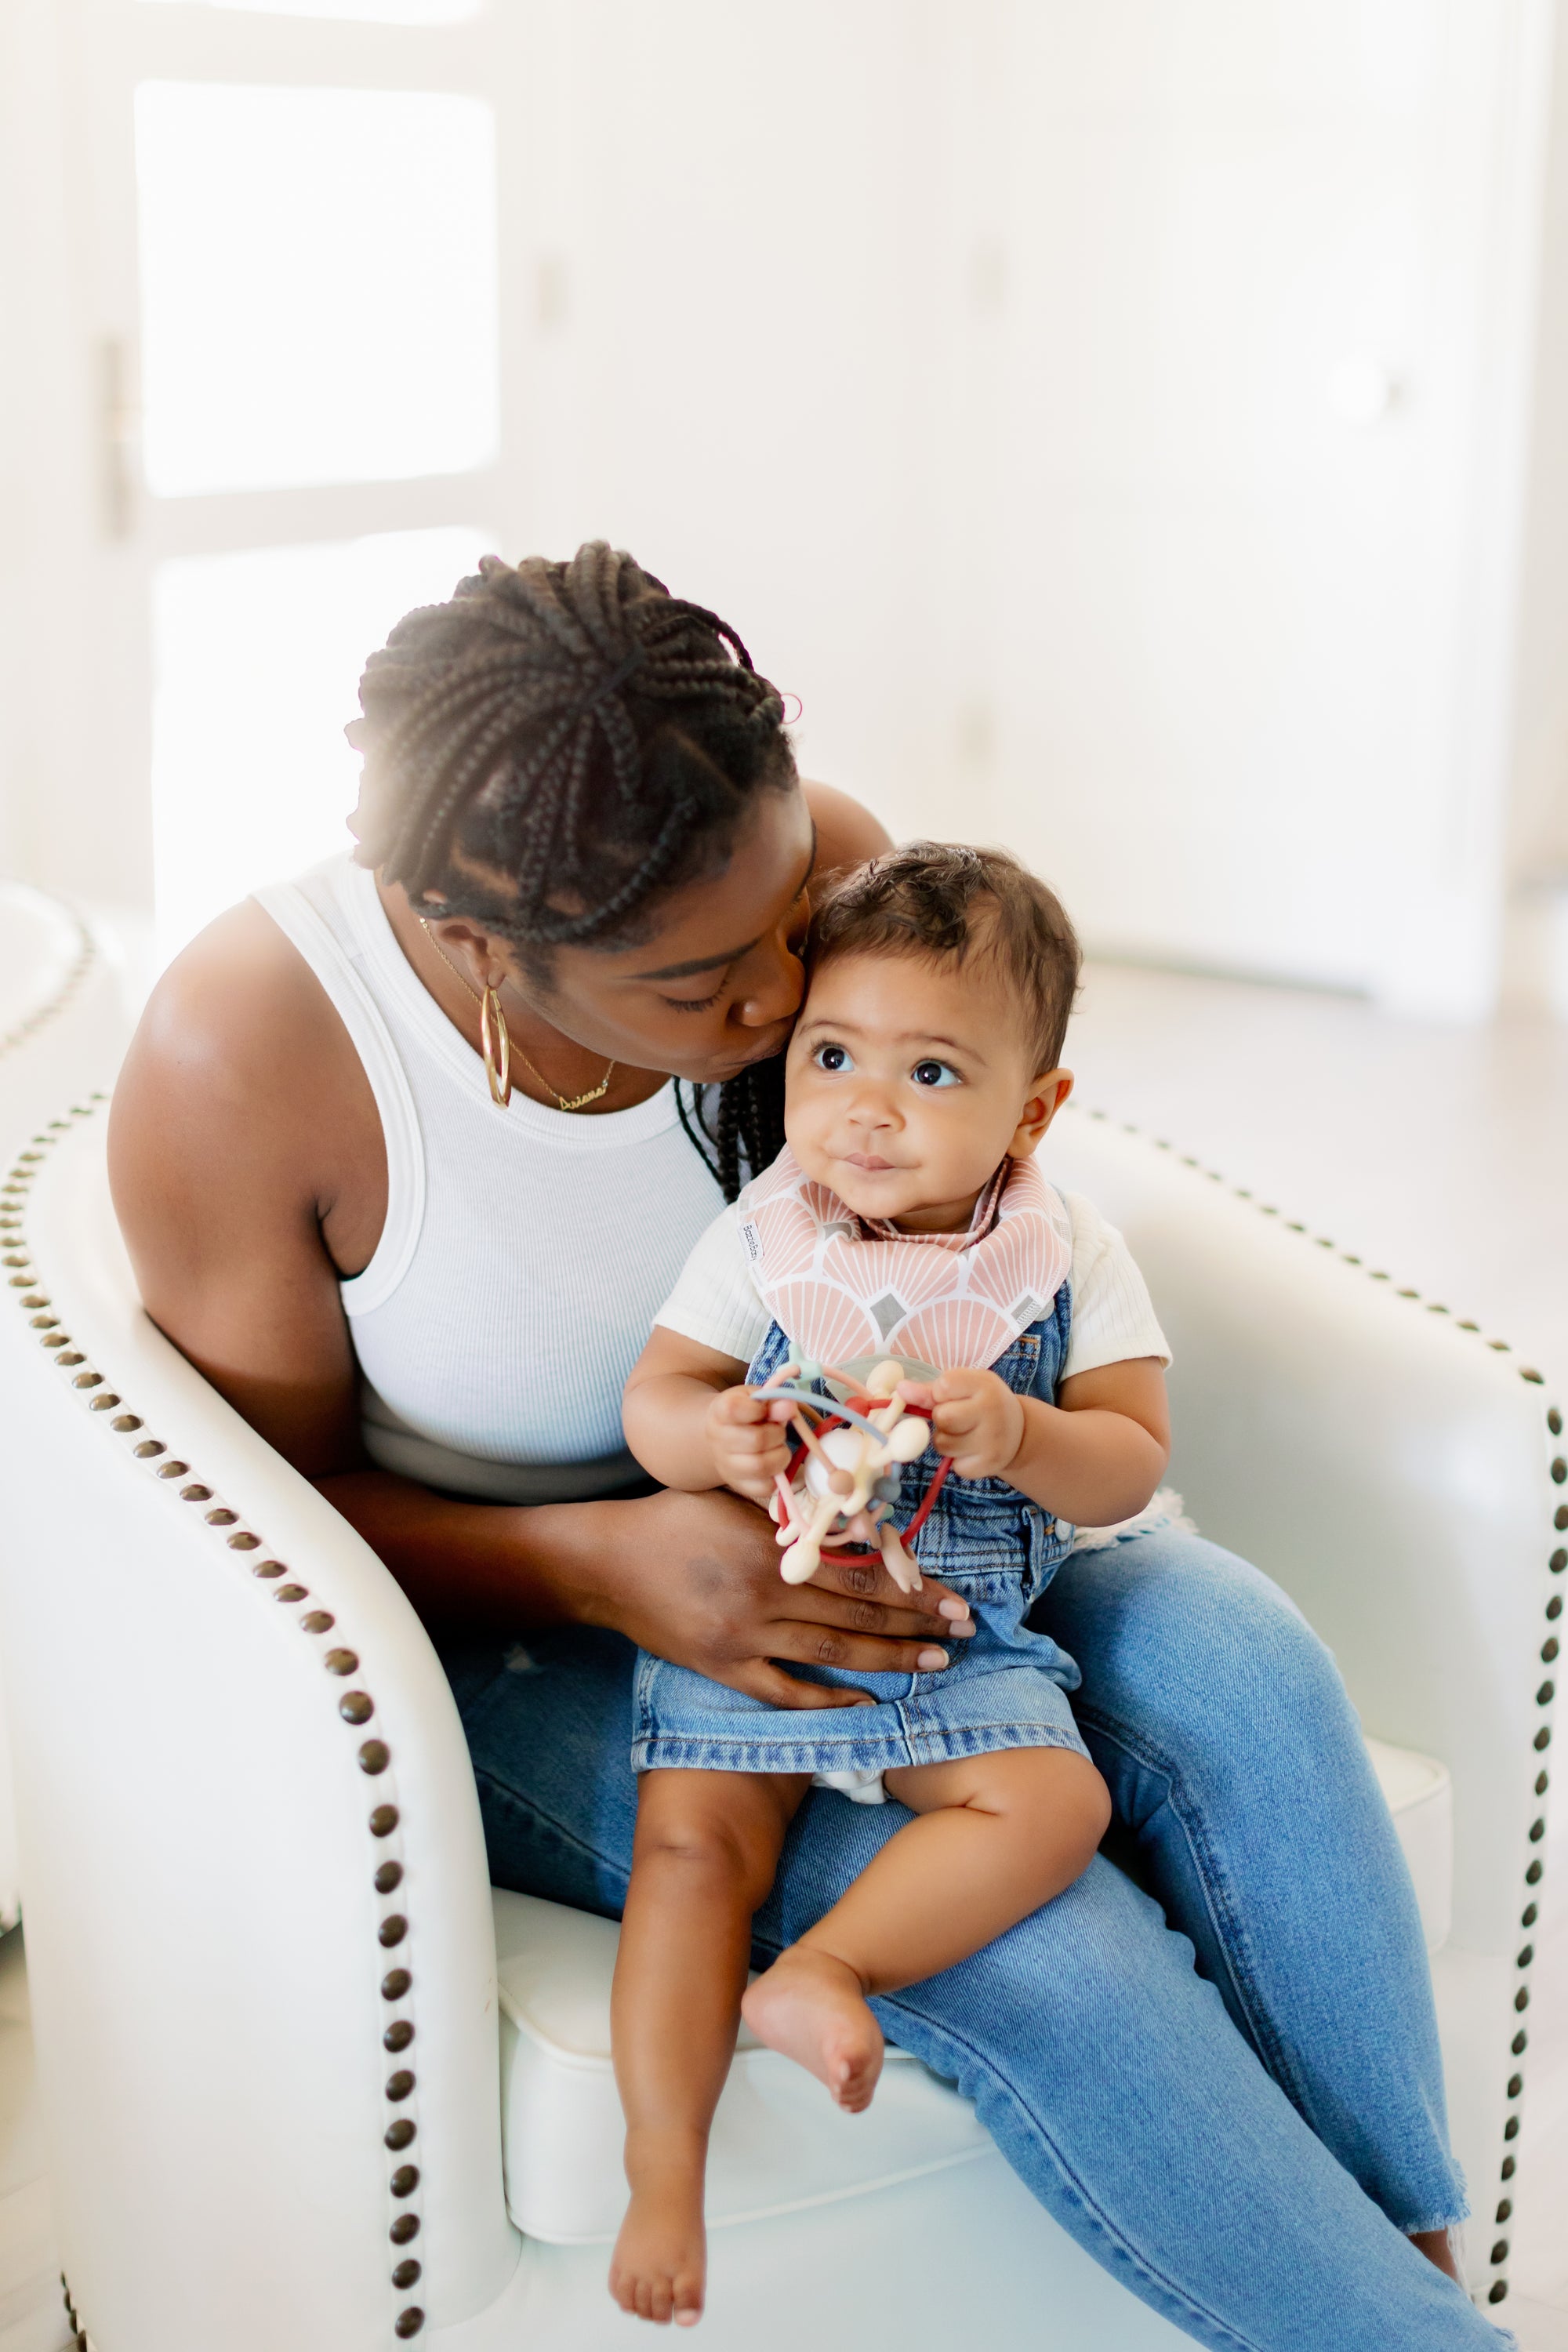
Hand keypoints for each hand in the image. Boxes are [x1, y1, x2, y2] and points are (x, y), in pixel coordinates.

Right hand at [578, 1486, 975, 1709]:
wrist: (608, 1563)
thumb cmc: (677, 1518)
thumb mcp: (739, 1501)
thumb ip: (797, 1514)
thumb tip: (866, 1522)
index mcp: (773, 1550)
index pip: (863, 1576)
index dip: (915, 1590)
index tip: (955, 1600)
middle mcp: (764, 1598)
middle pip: (858, 1620)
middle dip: (917, 1629)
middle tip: (963, 1634)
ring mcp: (743, 1639)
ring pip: (832, 1658)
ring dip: (888, 1662)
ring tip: (932, 1665)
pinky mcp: (723, 1668)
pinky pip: (785, 1692)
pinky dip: (827, 1700)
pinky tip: (864, 1701)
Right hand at [704, 1384, 795, 1505]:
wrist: (724, 1437)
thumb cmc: (746, 1414)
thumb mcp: (757, 1400)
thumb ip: (773, 1401)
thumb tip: (788, 1407)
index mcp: (721, 1412)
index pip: (734, 1409)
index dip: (758, 1409)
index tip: (764, 1410)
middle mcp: (718, 1440)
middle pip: (756, 1440)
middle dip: (778, 1434)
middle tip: (778, 1431)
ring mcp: (726, 1465)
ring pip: (760, 1466)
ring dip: (780, 1456)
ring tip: (779, 1448)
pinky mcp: (738, 1485)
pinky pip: (764, 1487)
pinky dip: (777, 1476)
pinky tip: (774, 1463)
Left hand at [899, 1369, 1023, 1480]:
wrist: (1018, 1432)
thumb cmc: (982, 1404)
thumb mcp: (963, 1388)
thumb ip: (929, 1390)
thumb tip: (900, 1390)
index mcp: (985, 1384)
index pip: (944, 1385)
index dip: (940, 1394)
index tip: (953, 1397)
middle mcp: (993, 1410)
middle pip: (942, 1417)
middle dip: (941, 1419)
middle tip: (958, 1418)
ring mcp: (993, 1440)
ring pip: (943, 1444)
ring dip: (945, 1440)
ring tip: (964, 1434)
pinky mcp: (989, 1464)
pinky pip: (954, 1464)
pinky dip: (958, 1459)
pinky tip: (972, 1450)